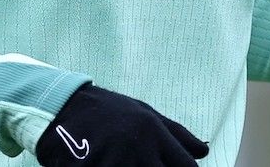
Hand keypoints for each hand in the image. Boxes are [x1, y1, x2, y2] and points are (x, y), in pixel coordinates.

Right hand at [36, 82, 208, 165]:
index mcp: (153, 132)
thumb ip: (176, 133)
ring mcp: (118, 164)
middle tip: (152, 166)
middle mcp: (140, 149)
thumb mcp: (145, 114)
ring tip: (128, 162)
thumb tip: (205, 151)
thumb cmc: (109, 112)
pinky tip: (112, 166)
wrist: (64, 109)